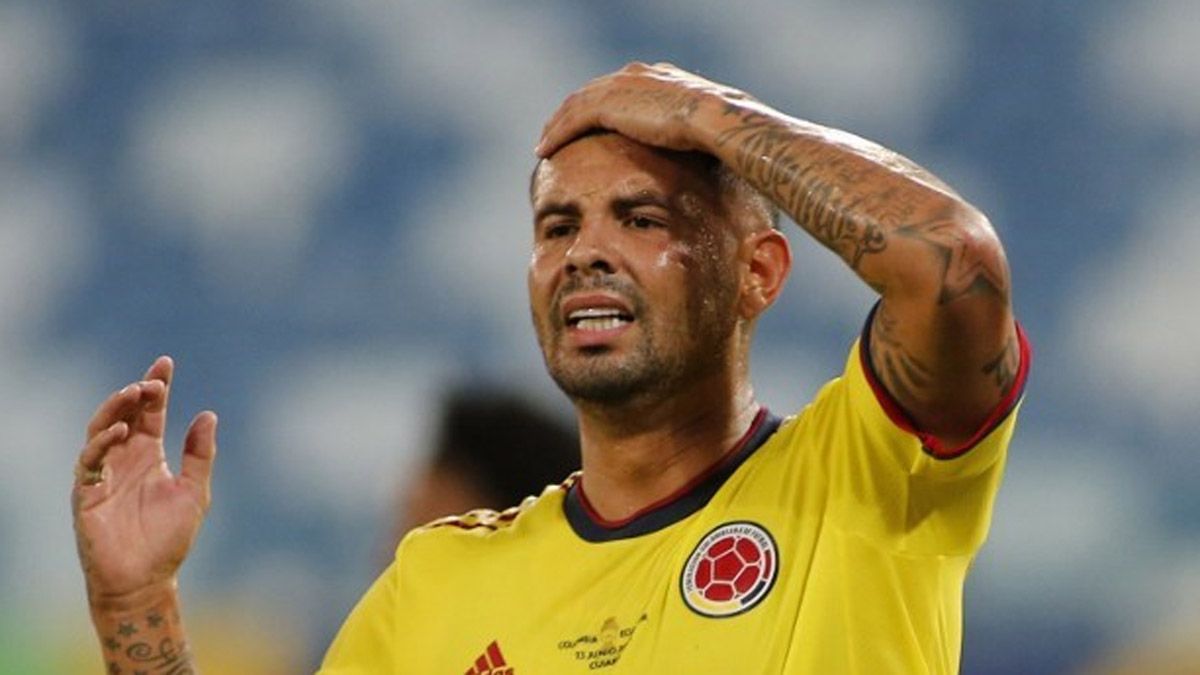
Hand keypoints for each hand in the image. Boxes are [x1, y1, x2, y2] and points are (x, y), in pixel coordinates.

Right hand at [72, 356, 217, 611]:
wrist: (145, 581)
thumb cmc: (168, 539)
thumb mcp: (194, 492)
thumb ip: (200, 455)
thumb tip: (208, 414)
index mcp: (149, 455)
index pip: (150, 413)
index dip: (156, 387)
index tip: (165, 363)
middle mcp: (124, 459)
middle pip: (124, 414)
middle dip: (135, 393)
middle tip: (151, 380)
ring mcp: (103, 474)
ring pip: (100, 429)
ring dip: (116, 409)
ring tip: (135, 393)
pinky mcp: (86, 493)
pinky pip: (88, 461)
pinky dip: (102, 443)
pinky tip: (120, 432)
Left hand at [536, 61, 759, 158]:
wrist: (713, 118)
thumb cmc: (717, 128)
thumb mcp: (701, 126)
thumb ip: (689, 132)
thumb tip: (697, 152)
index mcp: (655, 77)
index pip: (616, 89)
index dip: (598, 106)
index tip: (588, 123)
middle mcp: (633, 75)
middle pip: (590, 93)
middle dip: (570, 113)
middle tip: (554, 132)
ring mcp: (618, 87)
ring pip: (575, 106)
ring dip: (556, 126)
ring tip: (544, 144)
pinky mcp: (607, 105)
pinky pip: (572, 120)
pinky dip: (556, 134)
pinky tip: (544, 151)